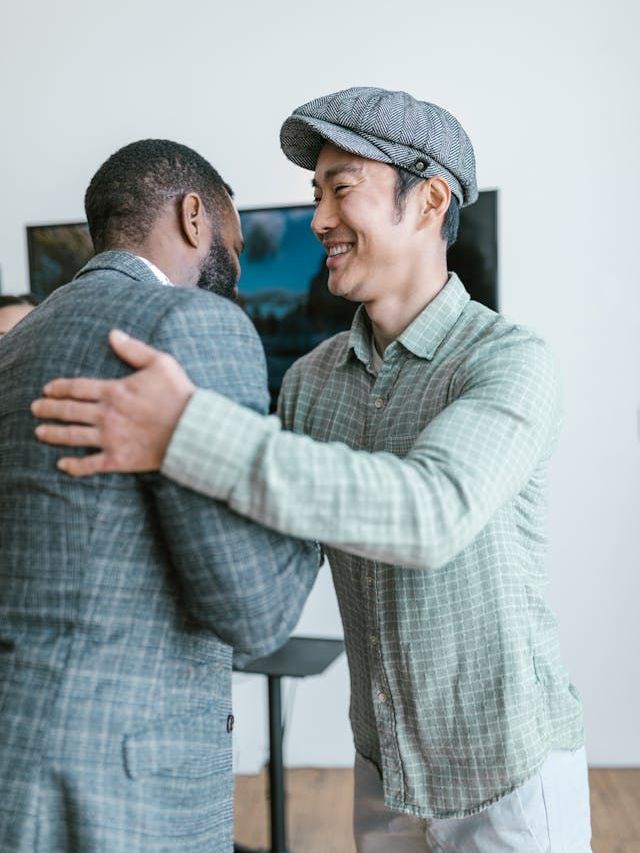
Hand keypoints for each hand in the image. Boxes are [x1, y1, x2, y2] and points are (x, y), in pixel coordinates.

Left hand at [31, 329, 194, 475]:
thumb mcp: (160, 363)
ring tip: (39, 433)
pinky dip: (74, 466)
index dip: (58, 388)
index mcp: (113, 391)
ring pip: (73, 436)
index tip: (47, 389)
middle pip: (68, 411)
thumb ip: (133, 349)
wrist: (193, 430)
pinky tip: (62, 465)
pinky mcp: (119, 458)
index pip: (76, 387)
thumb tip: (113, 334)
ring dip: (53, 434)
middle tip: (34, 409)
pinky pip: (90, 464)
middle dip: (48, 409)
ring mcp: (110, 438)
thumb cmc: (179, 395)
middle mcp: (106, 414)